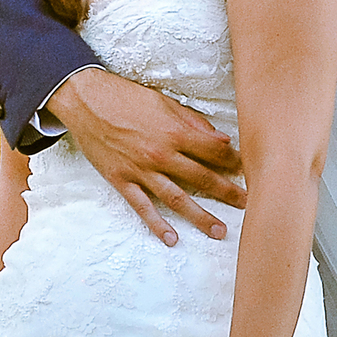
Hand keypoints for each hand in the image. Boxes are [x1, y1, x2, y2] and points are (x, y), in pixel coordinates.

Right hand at [48, 68, 244, 245]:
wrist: (86, 101)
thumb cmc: (126, 97)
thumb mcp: (164, 102)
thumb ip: (192, 122)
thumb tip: (219, 138)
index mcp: (174, 132)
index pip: (213, 152)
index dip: (233, 162)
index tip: (249, 172)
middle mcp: (161, 155)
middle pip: (202, 178)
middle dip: (228, 192)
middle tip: (249, 206)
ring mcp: (141, 171)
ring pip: (177, 198)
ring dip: (200, 216)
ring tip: (220, 231)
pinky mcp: (122, 181)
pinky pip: (143, 207)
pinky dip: (157, 225)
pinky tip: (172, 239)